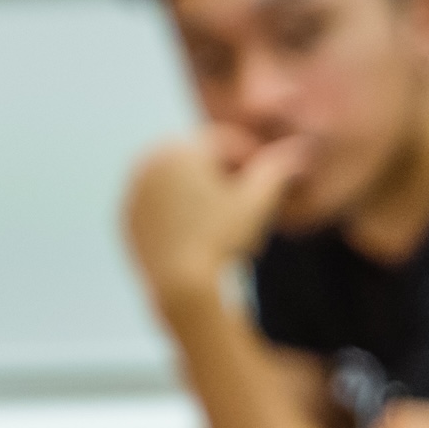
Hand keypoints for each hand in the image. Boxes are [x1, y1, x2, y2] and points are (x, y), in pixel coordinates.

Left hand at [121, 128, 302, 310]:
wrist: (179, 285)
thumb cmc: (221, 239)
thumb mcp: (258, 201)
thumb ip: (277, 169)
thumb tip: (301, 147)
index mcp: (179, 148)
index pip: (227, 142)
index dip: (255, 160)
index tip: (272, 183)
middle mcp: (148, 161)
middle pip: (200, 158)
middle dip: (226, 174)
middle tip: (249, 203)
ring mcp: (133, 189)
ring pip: (179, 180)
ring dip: (203, 191)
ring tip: (226, 221)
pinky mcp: (127, 216)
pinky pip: (160, 204)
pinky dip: (180, 211)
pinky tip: (201, 235)